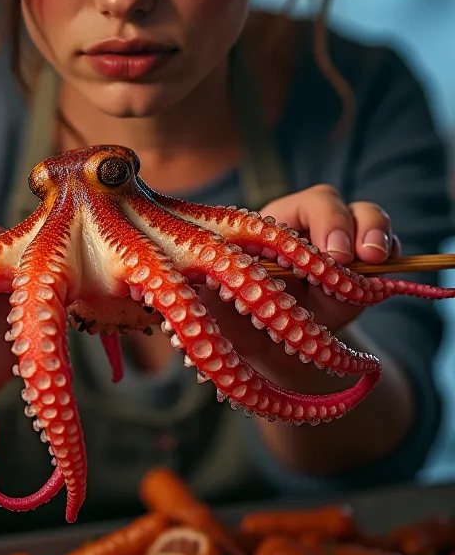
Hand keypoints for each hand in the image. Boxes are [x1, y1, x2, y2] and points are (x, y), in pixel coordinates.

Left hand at [200, 184, 398, 390]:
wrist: (263, 351)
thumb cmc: (228, 318)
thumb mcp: (208, 305)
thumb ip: (194, 291)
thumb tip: (160, 292)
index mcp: (266, 227)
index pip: (294, 204)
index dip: (319, 219)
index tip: (326, 253)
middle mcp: (302, 230)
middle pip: (334, 203)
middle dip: (350, 224)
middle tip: (350, 256)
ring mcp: (336, 248)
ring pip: (367, 219)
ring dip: (378, 234)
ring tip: (376, 260)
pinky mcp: (360, 273)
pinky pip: (387, 252)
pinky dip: (394, 258)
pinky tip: (389, 272)